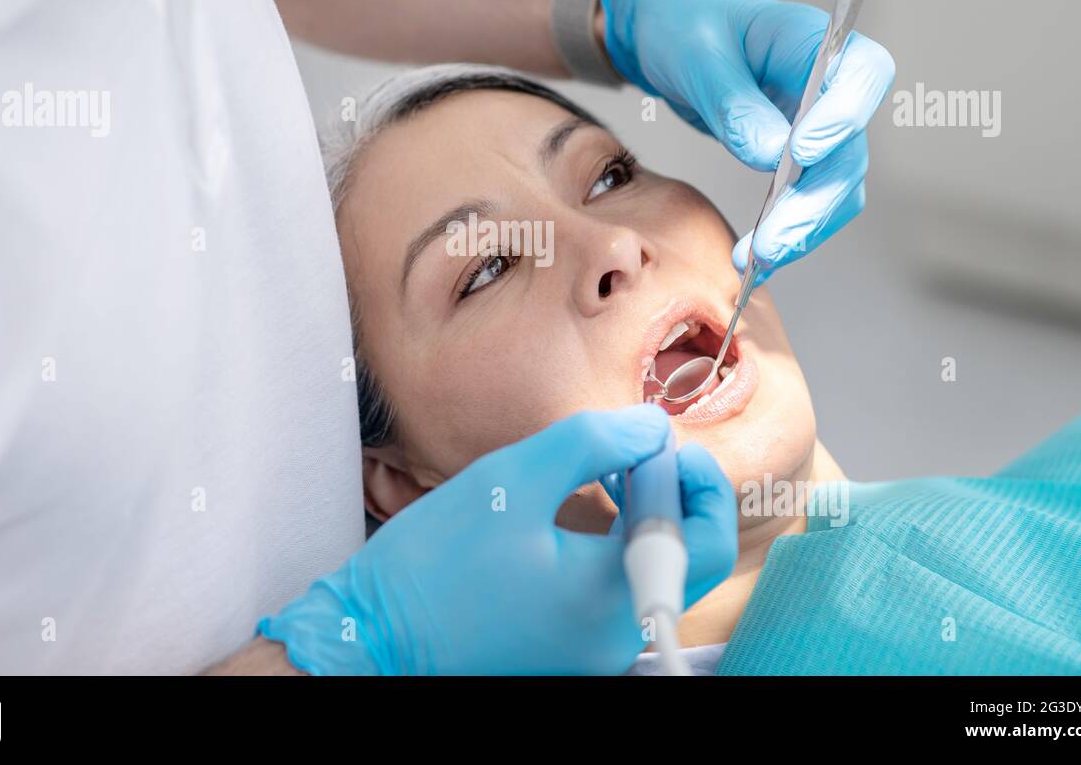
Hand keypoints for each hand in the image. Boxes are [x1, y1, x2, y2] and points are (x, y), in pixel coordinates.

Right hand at [258, 403, 737, 673]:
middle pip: (686, 558)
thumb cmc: (432, 563)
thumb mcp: (513, 478)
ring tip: (597, 474)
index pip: (708, 540)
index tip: (654, 442)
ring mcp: (594, 652)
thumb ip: (594, 443)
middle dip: (668, 493)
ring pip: (650, 573)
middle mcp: (617, 636)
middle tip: (628, 452)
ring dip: (639, 516)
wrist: (371, 637)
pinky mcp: (570, 652)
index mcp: (612, 596)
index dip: (698, 479)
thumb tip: (652, 428)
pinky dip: (611, 548)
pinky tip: (574, 514)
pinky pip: (615, 593)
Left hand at [601, 0, 894, 281]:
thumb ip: (735, 104)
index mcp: (812, 40)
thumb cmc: (685, 23)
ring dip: (802, 228)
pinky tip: (758, 258)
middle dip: (813, 201)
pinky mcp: (800, 157)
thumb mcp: (698, 56)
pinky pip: (811, 200)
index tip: (802, 152)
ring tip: (756, 259)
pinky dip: (790, 232)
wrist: (669, 30)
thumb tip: (771, 156)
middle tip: (771, 240)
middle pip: (849, 148)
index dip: (844, 116)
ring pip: (836, 186)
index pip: (864, 74)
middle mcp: (829, 84)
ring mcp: (819, 123)